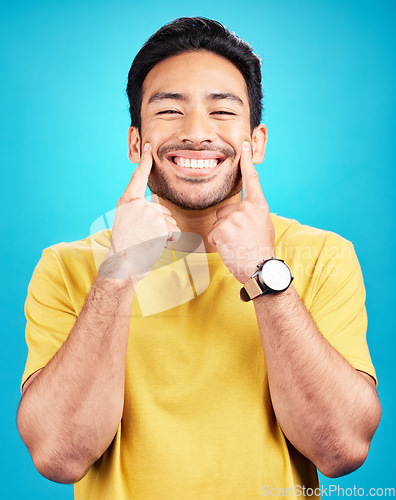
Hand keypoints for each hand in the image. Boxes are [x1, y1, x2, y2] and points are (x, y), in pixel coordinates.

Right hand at [100, 143, 179, 282]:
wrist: (122, 266)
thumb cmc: (127, 249)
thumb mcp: (129, 224)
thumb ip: (140, 212)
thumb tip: (161, 211)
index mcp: (127, 203)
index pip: (138, 178)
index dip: (144, 162)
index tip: (148, 147)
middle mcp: (136, 205)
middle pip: (163, 210)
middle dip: (161, 227)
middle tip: (143, 239)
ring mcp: (146, 214)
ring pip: (170, 222)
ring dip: (165, 236)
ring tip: (147, 243)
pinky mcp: (156, 225)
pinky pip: (172, 231)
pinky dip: (168, 241)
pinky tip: (153, 246)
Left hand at [207, 141, 274, 282]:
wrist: (260, 268)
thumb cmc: (261, 248)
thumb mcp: (263, 224)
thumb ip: (252, 212)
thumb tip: (242, 210)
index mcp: (258, 205)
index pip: (251, 179)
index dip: (247, 161)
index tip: (243, 145)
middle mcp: (246, 208)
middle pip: (225, 210)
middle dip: (228, 224)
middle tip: (241, 238)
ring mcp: (233, 218)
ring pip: (218, 222)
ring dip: (223, 234)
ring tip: (237, 244)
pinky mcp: (221, 229)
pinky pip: (212, 233)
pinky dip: (218, 243)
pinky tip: (230, 248)